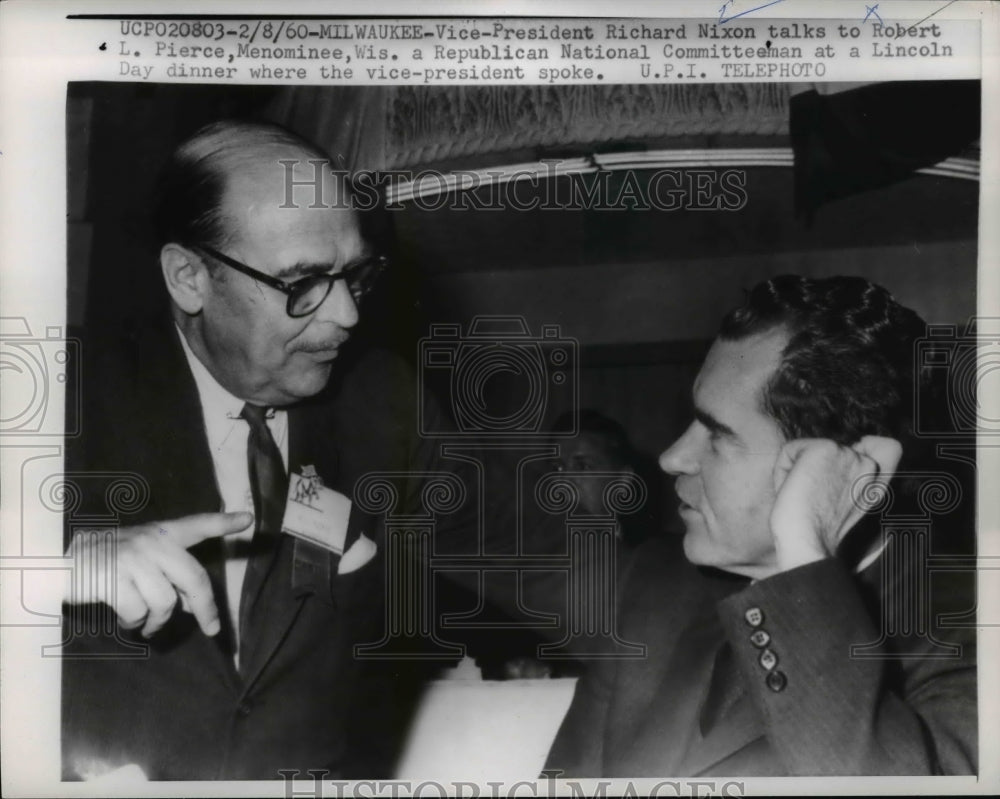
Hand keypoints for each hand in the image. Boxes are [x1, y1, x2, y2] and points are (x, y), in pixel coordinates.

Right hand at [64, 511, 253, 636]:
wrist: (58, 566)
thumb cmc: (105, 563)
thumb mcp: (140, 559)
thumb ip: (169, 575)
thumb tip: (193, 606)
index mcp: (161, 533)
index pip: (197, 525)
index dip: (223, 522)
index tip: (248, 519)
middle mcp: (151, 542)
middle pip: (195, 578)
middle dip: (206, 608)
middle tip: (211, 628)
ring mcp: (133, 559)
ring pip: (167, 602)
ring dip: (158, 621)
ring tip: (147, 624)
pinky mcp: (114, 579)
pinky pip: (138, 612)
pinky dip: (135, 623)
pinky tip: (127, 620)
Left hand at [770, 436, 901, 573]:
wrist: (808, 544)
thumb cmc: (817, 531)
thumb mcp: (846, 504)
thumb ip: (855, 474)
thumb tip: (865, 443)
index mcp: (877, 480)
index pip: (877, 448)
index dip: (850, 462)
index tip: (836, 490)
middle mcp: (868, 464)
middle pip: (824, 453)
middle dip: (813, 473)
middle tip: (816, 502)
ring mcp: (848, 455)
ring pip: (805, 451)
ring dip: (796, 473)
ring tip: (806, 498)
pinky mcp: (826, 449)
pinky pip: (789, 450)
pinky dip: (782, 471)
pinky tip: (795, 490)